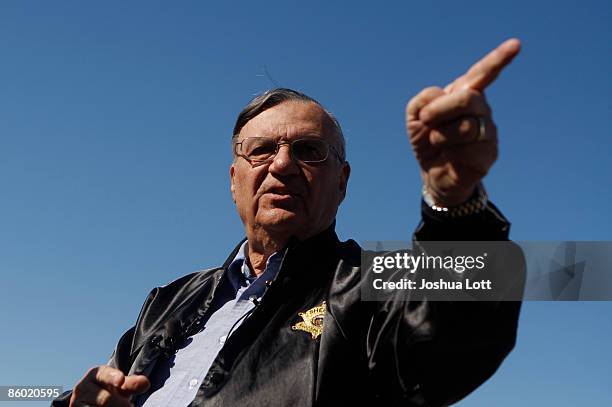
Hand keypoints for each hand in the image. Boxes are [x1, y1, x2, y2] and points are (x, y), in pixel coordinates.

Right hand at [69, 365, 149, 406]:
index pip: (104, 375)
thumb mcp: (118, 384)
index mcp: (95, 374)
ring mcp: (77, 403)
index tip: (120, 381)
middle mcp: (82, 388)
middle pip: (105, 398)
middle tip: (130, 406)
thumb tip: (146, 383)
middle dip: (120, 404)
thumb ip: (131, 383)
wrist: (88, 400)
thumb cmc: (108, 389)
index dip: (113, 378)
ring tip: (125, 406)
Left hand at [406, 38, 520, 205]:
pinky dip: (450, 153)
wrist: (433, 173)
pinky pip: (467, 150)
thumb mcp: (415, 117)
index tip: (516, 44)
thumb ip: (423, 100)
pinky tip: (451, 156)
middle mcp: (482, 109)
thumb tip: (443, 96)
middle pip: (467, 99)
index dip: (499, 58)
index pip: (483, 73)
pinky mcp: (489, 154)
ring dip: (440, 135)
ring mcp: (488, 131)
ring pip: (465, 127)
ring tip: (437, 141)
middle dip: (439, 110)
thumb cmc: (428, 139)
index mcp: (465, 94)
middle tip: (425, 119)